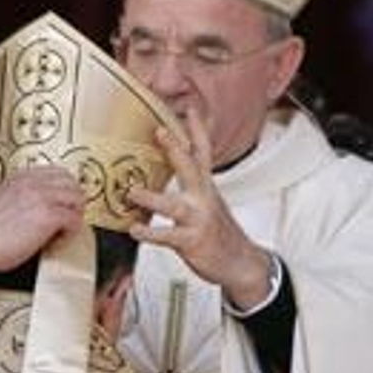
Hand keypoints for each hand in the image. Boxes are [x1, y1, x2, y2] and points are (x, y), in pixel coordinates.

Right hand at [0, 166, 83, 278]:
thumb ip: (17, 200)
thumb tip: (30, 213)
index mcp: (19, 178)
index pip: (55, 172)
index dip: (62, 188)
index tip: (61, 201)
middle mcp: (33, 183)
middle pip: (71, 181)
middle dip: (73, 199)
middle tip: (69, 216)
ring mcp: (43, 197)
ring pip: (77, 198)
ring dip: (74, 215)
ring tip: (65, 230)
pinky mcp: (49, 216)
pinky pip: (74, 220)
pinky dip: (70, 232)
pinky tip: (58, 241)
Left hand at [127, 116, 274, 308]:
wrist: (240, 263)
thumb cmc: (217, 231)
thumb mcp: (208, 202)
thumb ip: (192, 184)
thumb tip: (172, 167)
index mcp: (206, 187)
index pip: (203, 152)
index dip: (198, 130)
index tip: (191, 109)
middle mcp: (204, 199)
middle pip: (192, 168)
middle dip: (176, 149)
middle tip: (160, 131)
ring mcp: (199, 220)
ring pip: (175, 206)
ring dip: (152, 198)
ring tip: (132, 191)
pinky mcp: (192, 241)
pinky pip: (168, 236)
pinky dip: (150, 233)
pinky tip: (134, 229)